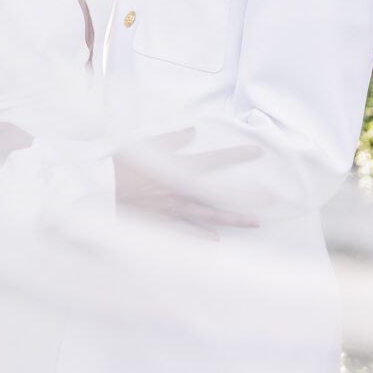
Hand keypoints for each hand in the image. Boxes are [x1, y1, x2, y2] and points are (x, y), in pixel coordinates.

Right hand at [113, 127, 259, 238]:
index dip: (237, 155)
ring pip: (210, 216)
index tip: (256, 152)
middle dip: (248, 196)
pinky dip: (202, 237)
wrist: (101, 191)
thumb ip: (172, 140)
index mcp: (179, 170)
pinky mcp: (163, 224)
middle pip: (221, 195)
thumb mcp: (146, 146)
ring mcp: (174, 211)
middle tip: (272, 199)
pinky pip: (187, 233)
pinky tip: (217, 241)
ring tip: (255, 224)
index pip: (215, 161)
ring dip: (234, 219)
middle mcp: (182, 192)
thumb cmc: (121, 165)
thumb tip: (191, 131)